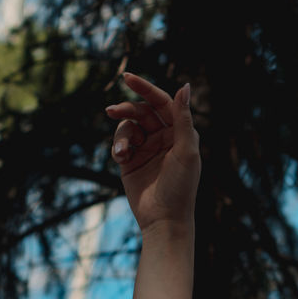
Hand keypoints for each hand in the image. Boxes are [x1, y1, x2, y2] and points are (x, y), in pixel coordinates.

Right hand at [105, 74, 199, 232]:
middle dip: (126, 109)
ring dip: (121, 134)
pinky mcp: (131, 161)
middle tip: (111, 111)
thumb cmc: (181, 187)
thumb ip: (184, 118)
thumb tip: (184, 85)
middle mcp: (164, 137)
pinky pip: (120, 144)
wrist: (164, 220)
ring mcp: (146, 149)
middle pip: (141, 112)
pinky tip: (121, 158)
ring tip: (122, 151)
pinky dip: (118, 147)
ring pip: (128, 127)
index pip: (161, 102)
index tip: (127, 78)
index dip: (145, 88)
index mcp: (180, 132)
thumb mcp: (186, 151)